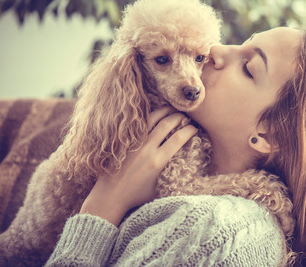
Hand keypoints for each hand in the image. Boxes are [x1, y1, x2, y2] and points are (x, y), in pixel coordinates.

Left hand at [79, 107, 197, 225]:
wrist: (110, 196)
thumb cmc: (136, 196)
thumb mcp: (159, 188)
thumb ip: (171, 175)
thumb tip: (185, 167)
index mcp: (157, 162)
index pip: (179, 139)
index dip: (190, 130)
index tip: (195, 128)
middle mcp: (146, 149)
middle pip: (167, 124)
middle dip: (179, 117)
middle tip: (186, 116)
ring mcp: (134, 143)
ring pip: (152, 118)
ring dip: (164, 111)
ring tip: (172, 110)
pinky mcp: (125, 141)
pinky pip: (138, 123)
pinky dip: (149, 116)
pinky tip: (155, 115)